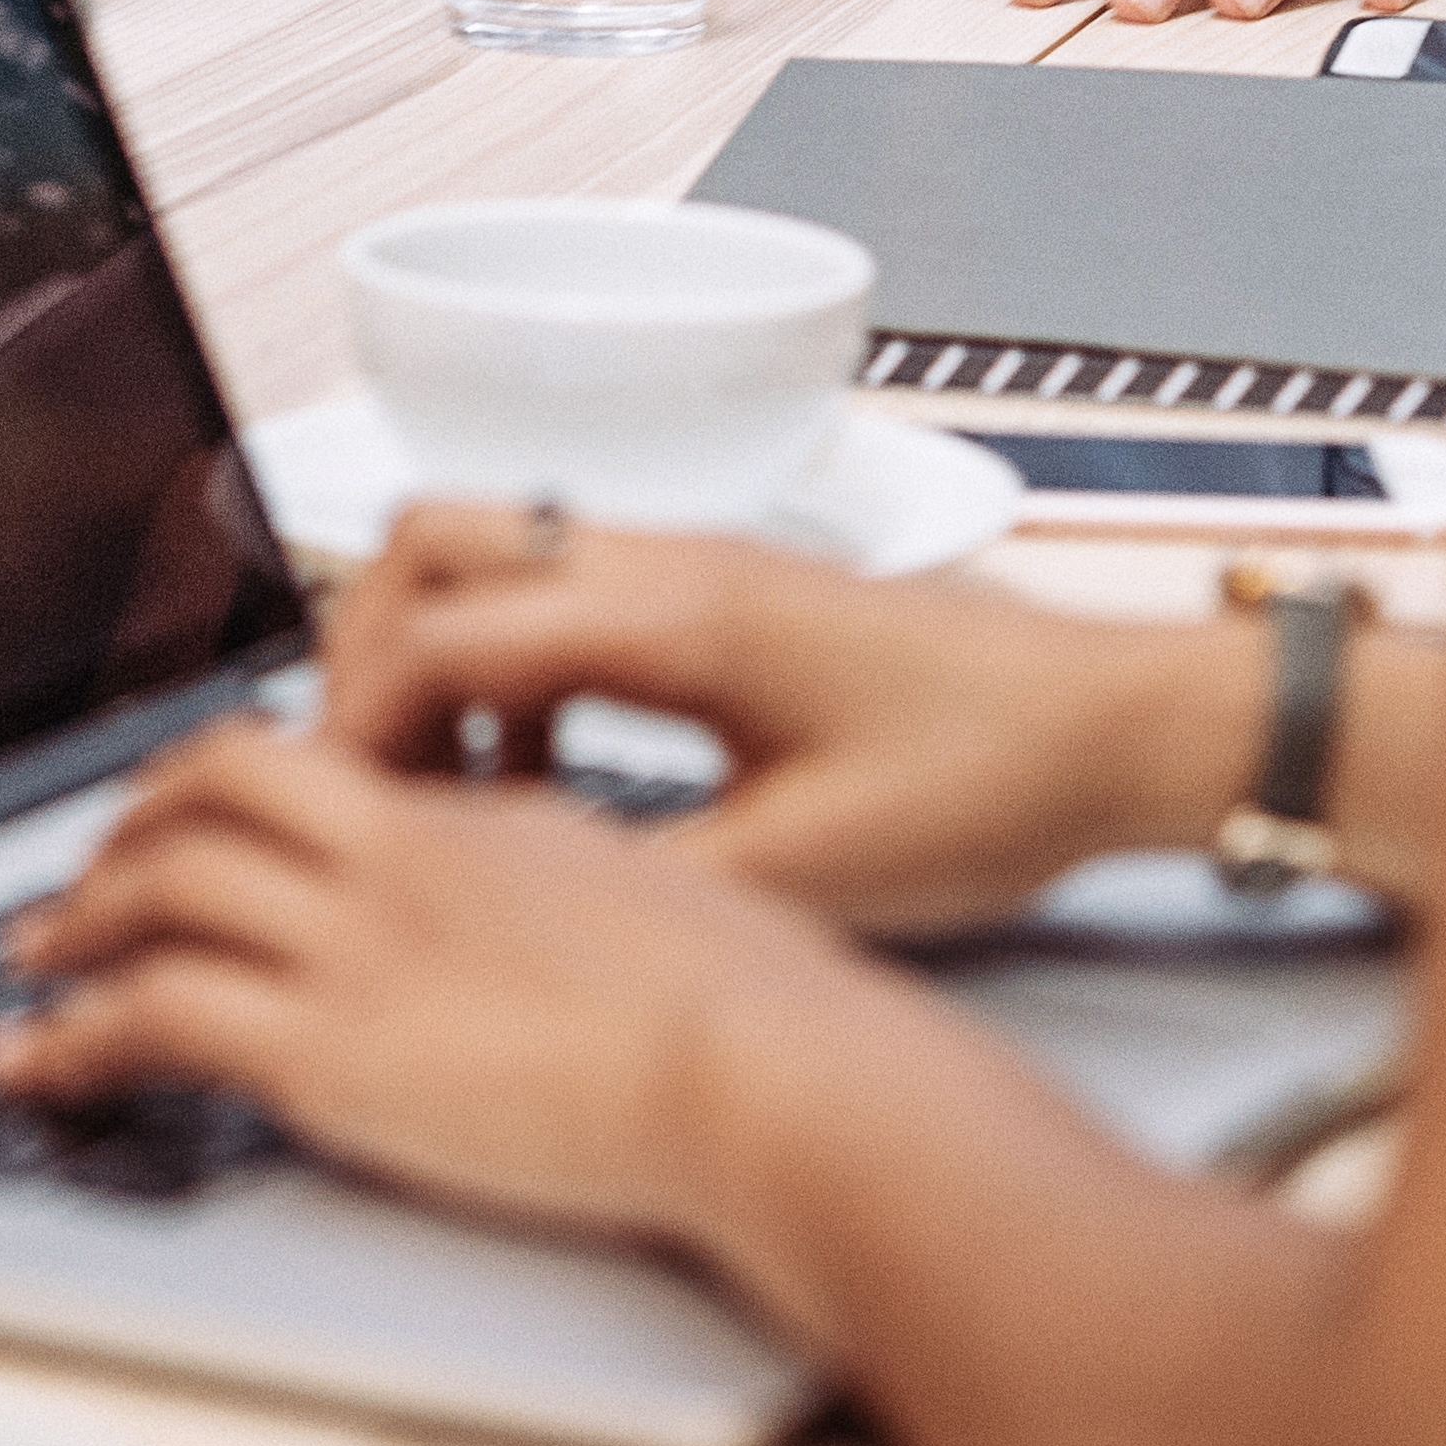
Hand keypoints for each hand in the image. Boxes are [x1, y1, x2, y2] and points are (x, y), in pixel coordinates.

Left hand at [0, 721, 904, 1246]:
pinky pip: (156, 1018)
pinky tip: (37, 1067)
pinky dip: (73, 1038)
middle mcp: (394, 858)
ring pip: (158, 891)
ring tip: (24, 973)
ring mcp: (355, 946)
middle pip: (210, 791)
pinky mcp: (331, 1052)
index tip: (181, 813)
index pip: (307, 759)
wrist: (766, 1066)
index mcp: (469, 818)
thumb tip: (532, 893)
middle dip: (121, 832)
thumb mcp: (638, 894)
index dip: (218, 779)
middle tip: (75, 883)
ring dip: (72, 929)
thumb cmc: (751, 1003)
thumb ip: (554, 880)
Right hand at [312, 507, 1236, 936]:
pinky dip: (512, 669)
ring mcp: (690, 564)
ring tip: (455, 793)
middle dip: (363, 658)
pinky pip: (560, 596)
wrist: (1109, 725)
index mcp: (671, 616)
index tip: (336, 815)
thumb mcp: (807, 871)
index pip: (438, 630)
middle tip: (370, 785)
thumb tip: (516, 904)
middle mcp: (666, 559)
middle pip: (430, 541)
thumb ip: (645, 879)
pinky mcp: (719, 594)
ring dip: (437, 658)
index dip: (357, 726)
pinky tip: (552, 779)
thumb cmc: (988, 780)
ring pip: (489, 555)